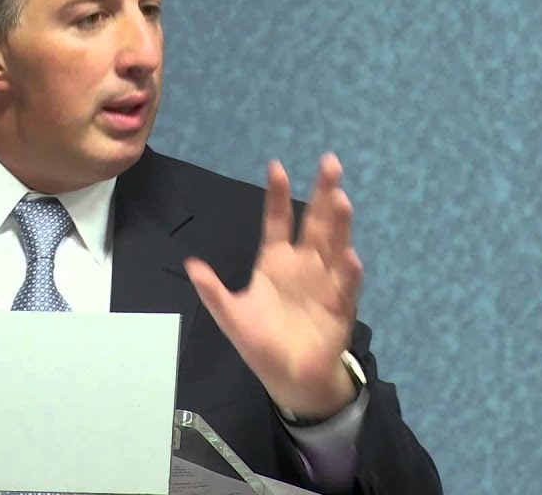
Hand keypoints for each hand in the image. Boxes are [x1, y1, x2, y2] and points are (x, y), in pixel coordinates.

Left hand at [184, 153, 362, 419]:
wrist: (290, 379)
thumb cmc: (262, 344)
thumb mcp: (231, 315)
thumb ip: (213, 291)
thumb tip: (191, 264)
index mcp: (276, 261)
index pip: (278, 221)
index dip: (277, 195)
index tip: (276, 167)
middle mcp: (304, 265)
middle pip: (315, 222)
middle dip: (323, 193)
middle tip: (329, 163)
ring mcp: (325, 282)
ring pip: (334, 245)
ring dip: (339, 223)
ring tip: (341, 199)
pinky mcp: (340, 307)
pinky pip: (346, 286)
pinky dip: (348, 272)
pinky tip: (350, 256)